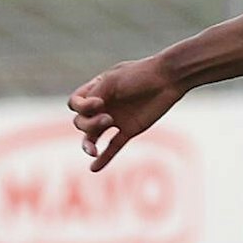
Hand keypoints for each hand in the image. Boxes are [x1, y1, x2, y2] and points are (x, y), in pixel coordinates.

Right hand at [67, 57, 184, 170]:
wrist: (168, 79)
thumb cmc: (139, 74)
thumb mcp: (112, 80)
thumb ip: (94, 95)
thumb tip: (83, 113)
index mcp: (95, 90)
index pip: (74, 104)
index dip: (81, 107)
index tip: (99, 103)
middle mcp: (102, 106)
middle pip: (80, 122)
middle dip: (88, 124)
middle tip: (108, 119)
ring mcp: (115, 119)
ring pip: (92, 136)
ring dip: (89, 144)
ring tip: (93, 150)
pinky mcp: (129, 130)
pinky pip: (113, 147)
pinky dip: (105, 158)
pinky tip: (94, 168)